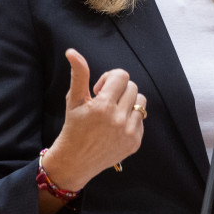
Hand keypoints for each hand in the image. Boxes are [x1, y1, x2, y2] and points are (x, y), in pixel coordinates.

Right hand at [41, 49, 146, 190]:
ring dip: (128, 102)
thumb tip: (72, 52)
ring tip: (113, 112)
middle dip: (119, 90)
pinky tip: (116, 127)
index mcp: (103, 106)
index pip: (122, 76)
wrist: (75, 161)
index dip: (110, 79)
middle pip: (132, 87)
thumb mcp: (73, 100)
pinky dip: (131, 119)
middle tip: (104, 102)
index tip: (99, 90)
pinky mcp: (135, 142)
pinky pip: (141, 119)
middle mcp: (118, 119)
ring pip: (140, 101)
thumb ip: (78, 74)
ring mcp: (129, 132)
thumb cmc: (73, 128)